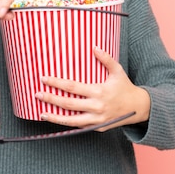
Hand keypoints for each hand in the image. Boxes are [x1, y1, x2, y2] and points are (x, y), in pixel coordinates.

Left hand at [35, 46, 149, 130]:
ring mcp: (97, 120)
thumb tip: (94, 46)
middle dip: (51, 99)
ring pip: (72, 121)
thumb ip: (106, 59)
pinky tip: (57, 118)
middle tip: (37, 94)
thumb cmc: (125, 87)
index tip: (44, 79)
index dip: (57, 83)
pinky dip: (67, 123)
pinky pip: (80, 126)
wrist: (138, 108)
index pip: (73, 87)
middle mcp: (97, 107)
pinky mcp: (98, 128)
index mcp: (99, 92)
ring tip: (41, 113)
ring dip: (55, 118)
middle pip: (68, 104)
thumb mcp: (117, 71)